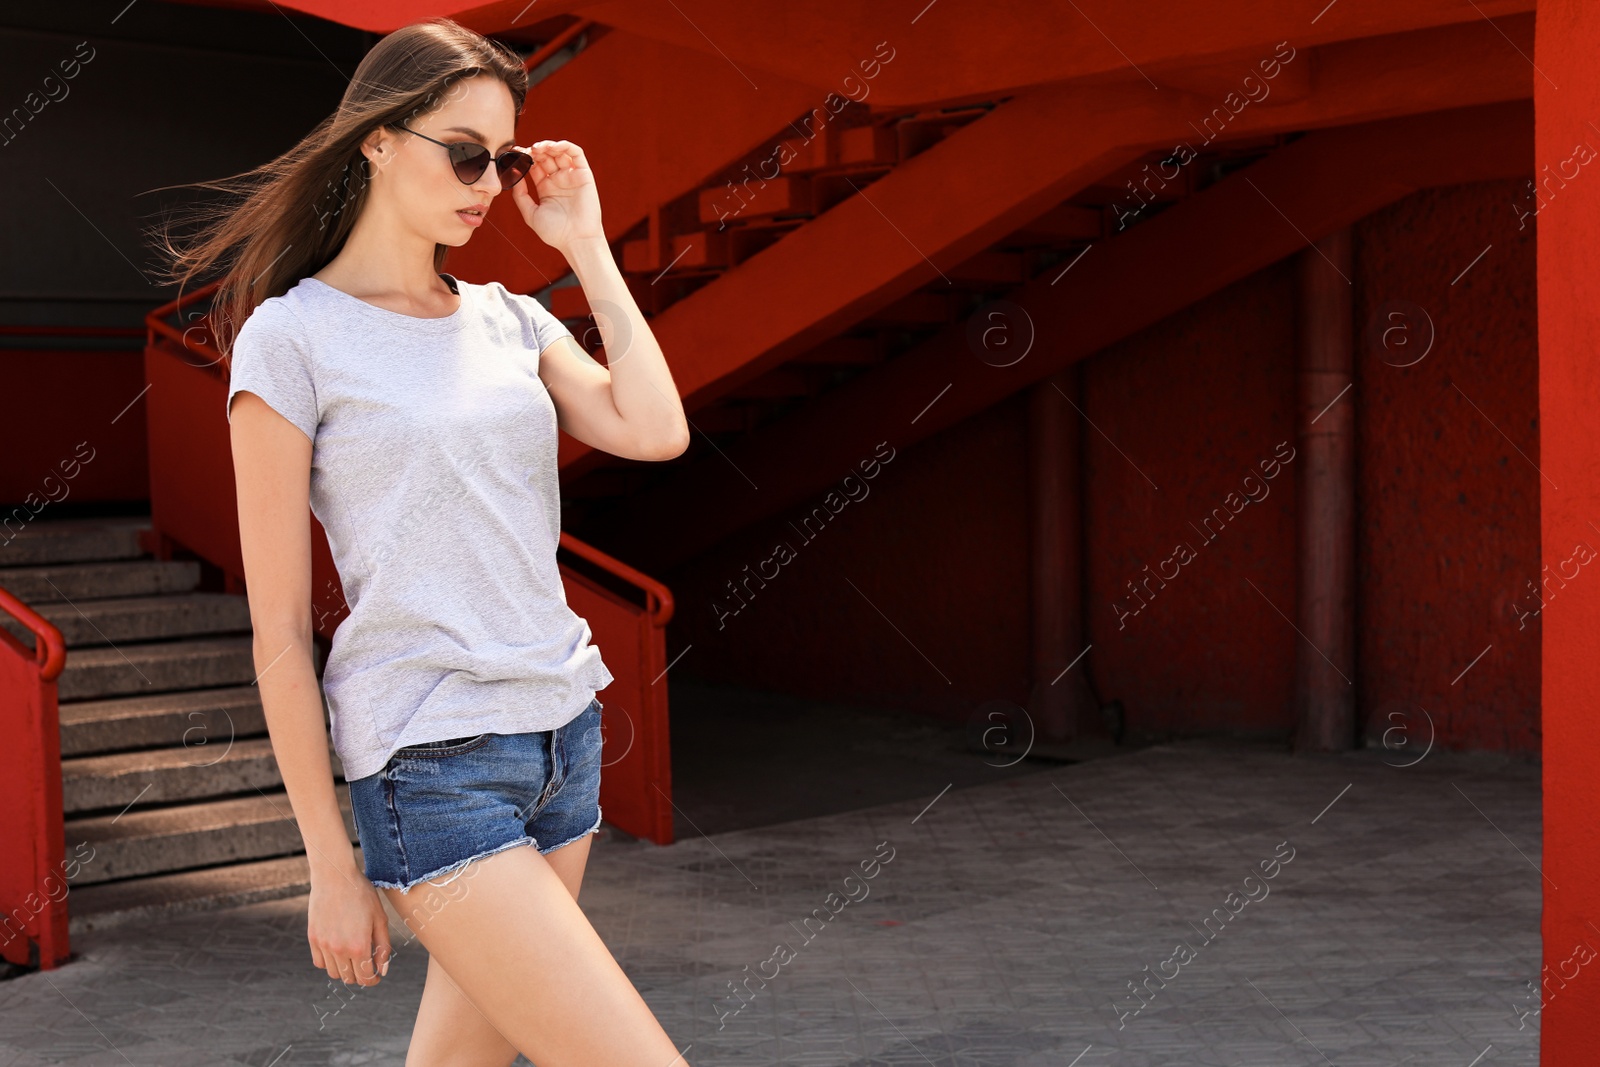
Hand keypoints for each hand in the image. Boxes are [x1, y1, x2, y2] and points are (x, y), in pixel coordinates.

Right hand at [307, 868, 391, 986]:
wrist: (335, 877)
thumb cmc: (362, 895)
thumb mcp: (380, 919)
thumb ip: (383, 946)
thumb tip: (383, 970)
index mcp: (359, 946)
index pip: (365, 978)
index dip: (373, 980)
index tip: (376, 975)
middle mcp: (339, 950)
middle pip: (350, 978)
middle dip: (361, 975)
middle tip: (367, 965)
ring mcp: (323, 945)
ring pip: (334, 973)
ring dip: (345, 971)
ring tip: (353, 958)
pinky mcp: (313, 938)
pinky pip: (320, 962)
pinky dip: (329, 963)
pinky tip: (338, 952)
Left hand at [509, 139, 603, 253]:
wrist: (576, 241)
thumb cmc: (555, 232)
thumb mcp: (531, 213)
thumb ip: (520, 195)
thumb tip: (513, 175)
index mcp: (546, 188)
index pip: (534, 165)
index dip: (524, 157)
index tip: (514, 153)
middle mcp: (559, 180)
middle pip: (545, 157)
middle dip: (535, 150)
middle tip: (527, 150)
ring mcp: (571, 177)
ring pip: (560, 152)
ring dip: (548, 145)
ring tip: (538, 148)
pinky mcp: (584, 175)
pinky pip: (576, 154)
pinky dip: (566, 146)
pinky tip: (554, 146)